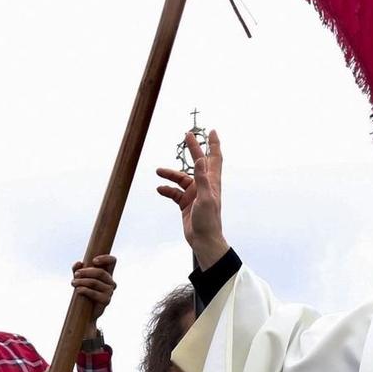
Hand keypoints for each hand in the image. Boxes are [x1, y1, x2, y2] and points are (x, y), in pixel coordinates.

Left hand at [71, 254, 117, 322]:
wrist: (85, 312)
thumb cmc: (83, 292)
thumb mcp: (79, 279)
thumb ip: (77, 269)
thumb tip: (79, 263)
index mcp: (107, 273)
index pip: (112, 261)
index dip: (105, 258)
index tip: (93, 261)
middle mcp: (111, 282)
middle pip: (100, 272)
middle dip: (86, 272)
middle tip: (76, 274)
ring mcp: (110, 291)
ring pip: (95, 282)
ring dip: (82, 281)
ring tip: (73, 283)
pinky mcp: (106, 300)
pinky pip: (94, 293)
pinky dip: (84, 290)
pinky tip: (78, 290)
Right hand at [154, 129, 228, 269]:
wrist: (203, 240)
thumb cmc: (208, 220)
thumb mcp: (205, 198)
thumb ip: (202, 179)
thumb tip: (201, 159)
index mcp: (212, 182)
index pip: (214, 158)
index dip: (214, 144)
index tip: (211, 131)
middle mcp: (203, 185)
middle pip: (197, 162)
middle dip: (192, 148)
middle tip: (186, 135)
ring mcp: (194, 194)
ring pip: (181, 178)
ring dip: (170, 174)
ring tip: (158, 171)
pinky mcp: (185, 203)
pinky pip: (174, 193)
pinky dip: (167, 190)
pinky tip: (159, 189)